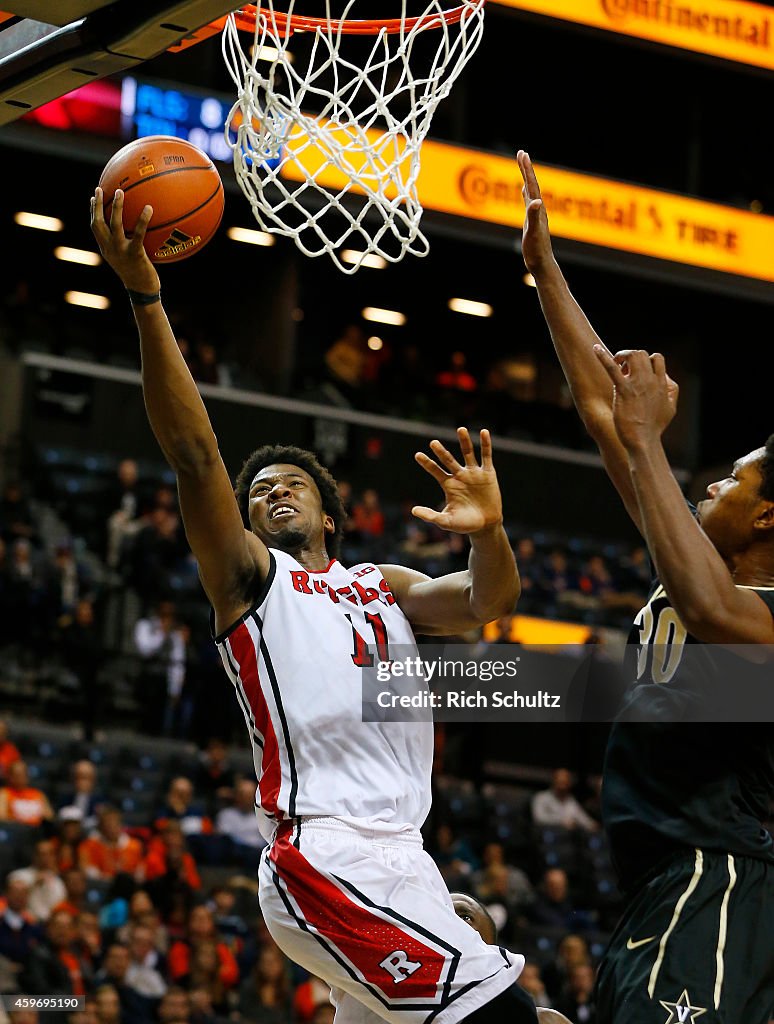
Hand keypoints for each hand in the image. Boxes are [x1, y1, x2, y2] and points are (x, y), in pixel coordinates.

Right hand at [90, 187, 159, 293]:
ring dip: (116, 207)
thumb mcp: (127, 260)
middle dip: (96, 205)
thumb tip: (133, 231)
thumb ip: (125, 245)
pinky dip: (142, 220)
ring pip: (114, 224)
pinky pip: (138, 234)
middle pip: (98, 223)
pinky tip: (148, 208)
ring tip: (120, 192)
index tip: (92, 197)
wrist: (142, 292)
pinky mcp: (134, 254)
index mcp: (106, 249)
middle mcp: (109, 249)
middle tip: (99, 189)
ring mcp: (120, 251)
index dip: (92, 212)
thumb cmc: (138, 275)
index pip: (95, 228)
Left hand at [412, 428, 502, 534]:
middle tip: (433, 442)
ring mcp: (474, 473)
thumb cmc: (465, 524)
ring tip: (460, 429)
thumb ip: (431, 516)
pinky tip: (484, 432)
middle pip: (449, 460)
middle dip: (441, 452)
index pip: (435, 470)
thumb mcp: (446, 521)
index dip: (427, 463)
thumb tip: (413, 510)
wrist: (486, 526)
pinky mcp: (488, 473)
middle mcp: (459, 476)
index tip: (417, 455)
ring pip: (468, 453)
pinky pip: (486, 456)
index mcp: (448, 485)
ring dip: (464, 441)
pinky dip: (485, 444)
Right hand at [517, 150, 554, 275]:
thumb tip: (536, 202)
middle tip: (521, 153)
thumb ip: (534, 216)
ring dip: (526, 178)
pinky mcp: (532, 221)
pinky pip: (528, 202)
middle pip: (531, 184)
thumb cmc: (537, 250)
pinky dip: (525, 193)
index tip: (522, 154)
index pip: (531, 185)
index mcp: (537, 209)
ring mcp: (535, 215)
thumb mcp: (533, 233)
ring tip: (523, 166)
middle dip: (526, 169)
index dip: (526, 169)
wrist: (542, 263)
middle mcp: (538, 209)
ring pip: (530, 191)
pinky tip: (524, 192)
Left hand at [593, 347, 679, 450]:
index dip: (646, 360)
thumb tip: (665, 379)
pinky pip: (613, 368)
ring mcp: (637, 384)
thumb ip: (671, 391)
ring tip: (616, 364)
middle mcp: (651, 380)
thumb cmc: (655, 427)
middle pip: (643, 353)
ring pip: (632, 355)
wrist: (644, 440)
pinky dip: (603, 357)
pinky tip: (594, 349)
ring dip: (622, 355)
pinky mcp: (623, 390)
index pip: (657, 359)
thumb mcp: (671, 407)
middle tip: (624, 368)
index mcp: (662, 383)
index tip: (638, 371)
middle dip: (632, 356)